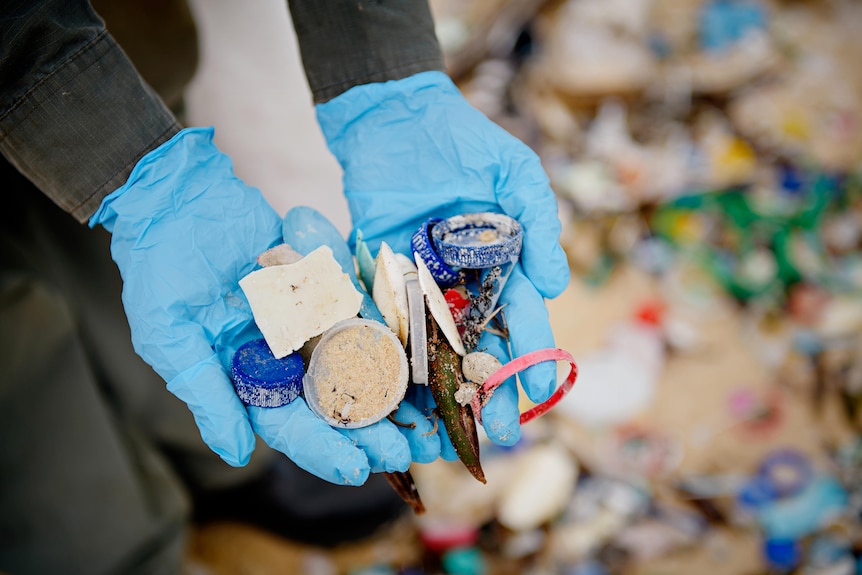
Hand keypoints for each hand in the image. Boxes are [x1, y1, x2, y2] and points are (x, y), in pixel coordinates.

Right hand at [91, 128, 410, 483]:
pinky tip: (422, 361)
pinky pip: (364, 316)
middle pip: (333, 403)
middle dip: (371, 430)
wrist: (181, 196)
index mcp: (245, 376)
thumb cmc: (163, 266)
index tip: (358, 470)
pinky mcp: (327, 288)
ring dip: (393, 395)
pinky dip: (392, 339)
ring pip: (358, 367)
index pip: (287, 423)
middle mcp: (281, 356)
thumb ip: (205, 392)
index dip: (321, 448)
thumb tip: (235, 453)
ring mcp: (307, 322)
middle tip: (411, 453)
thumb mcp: (170, 334)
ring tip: (429, 423)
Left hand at [316, 71, 569, 445]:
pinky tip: (399, 394)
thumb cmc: (461, 140)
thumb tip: (556, 284)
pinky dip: (394, 357)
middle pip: (482, 345)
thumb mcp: (514, 172)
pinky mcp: (380, 279)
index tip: (541, 391)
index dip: (533, 356)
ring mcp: (421, 285)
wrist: (393, 119)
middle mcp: (464, 283)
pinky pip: (388, 323)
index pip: (523, 319)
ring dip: (447, 389)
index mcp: (503, 264)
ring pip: (437, 346)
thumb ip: (539, 222)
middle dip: (494, 388)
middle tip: (503, 433)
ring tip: (454, 431)